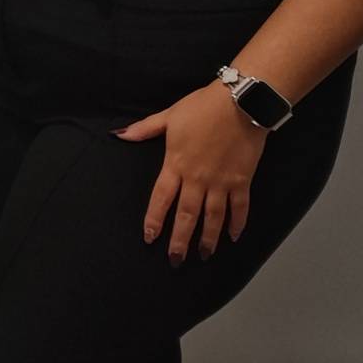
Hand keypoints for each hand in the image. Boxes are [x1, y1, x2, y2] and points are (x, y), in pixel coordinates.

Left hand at [115, 81, 267, 264]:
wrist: (240, 103)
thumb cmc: (202, 107)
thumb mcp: (168, 116)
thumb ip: (145, 129)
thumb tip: (120, 134)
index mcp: (176, 164)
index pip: (161, 198)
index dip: (155, 220)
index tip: (150, 237)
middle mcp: (198, 178)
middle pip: (186, 215)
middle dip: (180, 240)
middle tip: (175, 259)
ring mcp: (222, 181)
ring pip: (213, 217)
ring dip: (208, 238)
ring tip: (204, 255)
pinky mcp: (243, 180)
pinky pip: (240, 208)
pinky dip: (237, 223)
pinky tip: (233, 237)